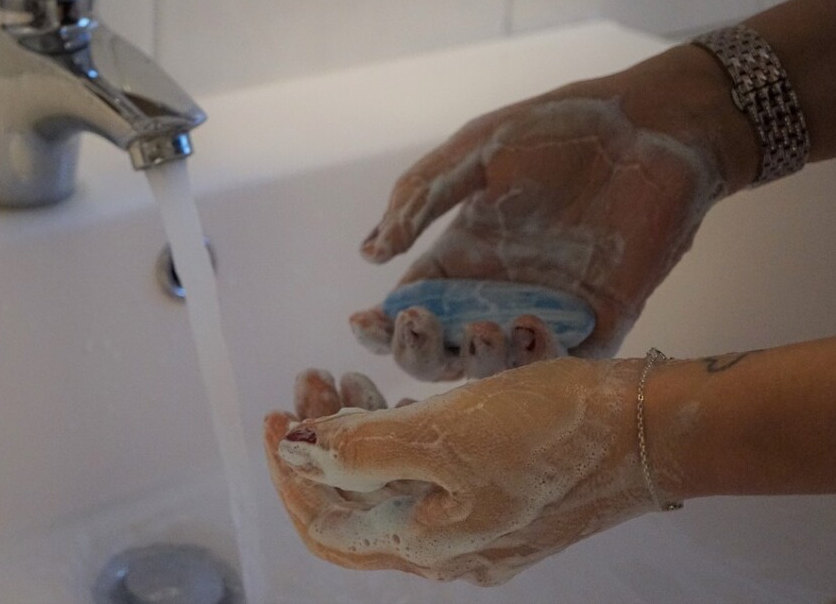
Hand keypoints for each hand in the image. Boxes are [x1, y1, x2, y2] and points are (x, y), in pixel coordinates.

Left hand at [264, 360, 654, 584]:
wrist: (650, 427)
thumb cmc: (553, 431)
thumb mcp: (446, 436)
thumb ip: (364, 451)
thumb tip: (298, 456)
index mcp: (430, 544)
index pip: (328, 526)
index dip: (290, 475)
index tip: (275, 417)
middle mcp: (449, 546)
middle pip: (356, 505)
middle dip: (320, 444)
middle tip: (312, 383)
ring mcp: (477, 522)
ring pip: (390, 484)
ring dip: (356, 434)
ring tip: (342, 380)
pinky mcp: (499, 493)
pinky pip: (428, 472)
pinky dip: (400, 434)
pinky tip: (392, 394)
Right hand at [351, 81, 728, 380]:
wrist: (651, 125)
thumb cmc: (561, 129)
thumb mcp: (476, 150)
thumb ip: (421, 198)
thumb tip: (370, 254)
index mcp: (460, 258)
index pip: (408, 309)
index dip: (381, 328)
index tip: (366, 322)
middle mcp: (495, 294)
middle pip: (441, 352)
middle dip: (418, 353)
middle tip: (417, 326)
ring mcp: (546, 312)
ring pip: (495, 369)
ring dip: (477, 361)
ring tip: (481, 328)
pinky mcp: (599, 322)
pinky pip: (562, 365)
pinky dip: (539, 361)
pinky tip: (527, 328)